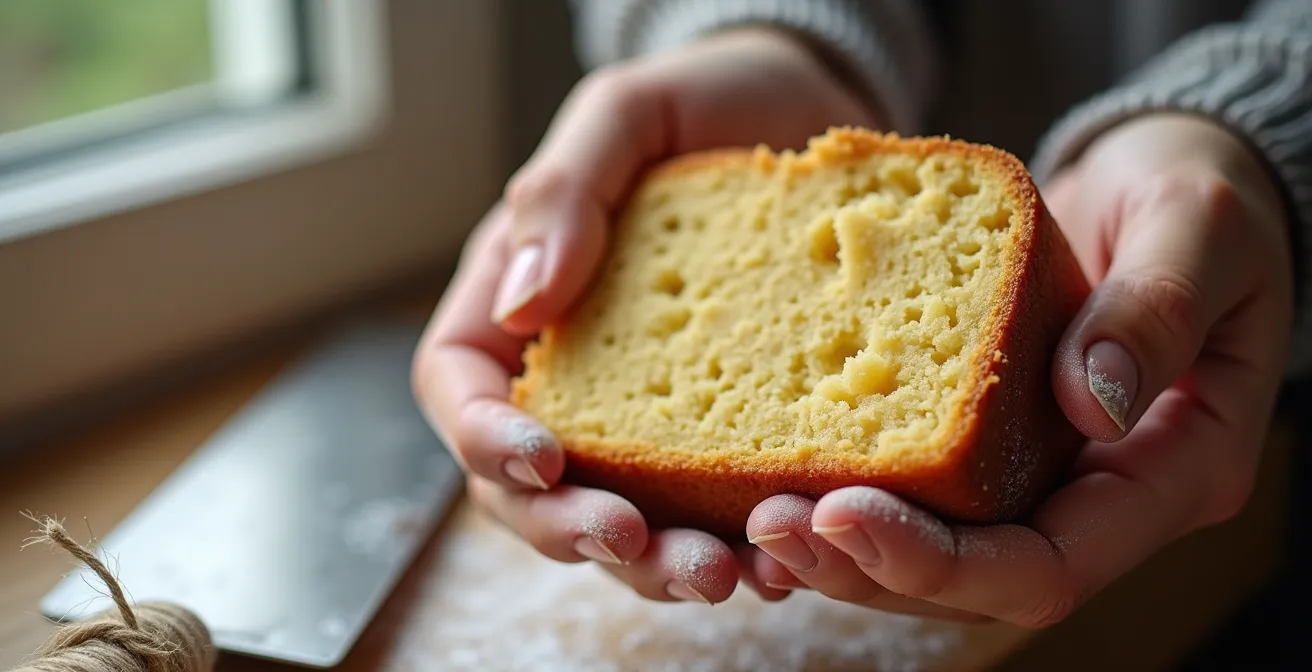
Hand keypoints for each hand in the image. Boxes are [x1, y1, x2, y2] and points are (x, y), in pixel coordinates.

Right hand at [412, 28, 875, 602]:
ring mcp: (641, 410)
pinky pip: (706, 505)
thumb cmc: (702, 101)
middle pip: (529, 484)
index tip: (543, 461)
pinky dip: (735, 540)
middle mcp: (568, 369)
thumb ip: (563, 195)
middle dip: (575, 528)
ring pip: (619, 513)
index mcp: (515, 298)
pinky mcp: (717, 431)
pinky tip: (785, 552)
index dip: (484, 440)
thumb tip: (522, 305)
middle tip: (638, 547)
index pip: (458, 389)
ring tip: (732, 575)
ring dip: (660, 563)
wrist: (804, 110)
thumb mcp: (626, 116)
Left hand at [741, 113, 1294, 624]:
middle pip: (974, 580)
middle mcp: (1095, 495)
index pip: (1049, 566)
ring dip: (840, 547)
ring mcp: (1038, 473)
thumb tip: (1090, 402)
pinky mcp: (987, 441)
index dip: (945, 562)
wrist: (1159, 180)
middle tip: (770, 523)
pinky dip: (844, 492)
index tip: (846, 515)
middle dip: (868, 565)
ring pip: (933, 551)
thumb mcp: (1196, 226)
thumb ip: (1154, 309)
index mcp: (1170, 471)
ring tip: (756, 517)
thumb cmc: (1201, 193)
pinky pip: (913, 491)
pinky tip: (773, 473)